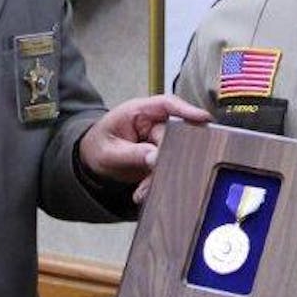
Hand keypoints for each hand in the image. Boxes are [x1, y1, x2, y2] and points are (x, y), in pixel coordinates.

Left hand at [79, 94, 209, 200]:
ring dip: (159, 174)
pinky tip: (142, 191)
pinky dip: (155, 181)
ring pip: (173, 156)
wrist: (92, 160)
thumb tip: (156, 157)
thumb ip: (133, 154)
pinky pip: (166, 168)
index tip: (204, 119)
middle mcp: (153, 124)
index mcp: (139, 112)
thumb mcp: (109, 152)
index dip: (188, 110)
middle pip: (175, 135)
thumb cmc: (98, 146)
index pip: (168, 105)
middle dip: (169, 157)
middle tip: (156, 171)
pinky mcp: (161, 156)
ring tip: (142, 190)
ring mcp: (158, 140)